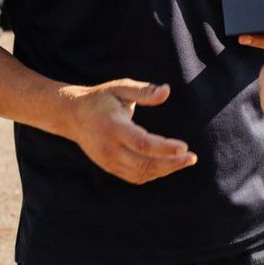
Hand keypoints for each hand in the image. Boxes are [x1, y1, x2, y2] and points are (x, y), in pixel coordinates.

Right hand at [66, 79, 197, 184]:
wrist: (72, 115)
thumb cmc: (100, 98)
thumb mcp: (120, 87)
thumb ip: (143, 91)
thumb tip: (166, 91)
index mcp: (113, 127)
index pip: (142, 144)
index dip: (165, 148)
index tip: (184, 147)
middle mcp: (109, 148)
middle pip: (144, 164)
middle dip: (171, 164)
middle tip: (191, 158)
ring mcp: (108, 161)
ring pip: (140, 174)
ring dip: (164, 170)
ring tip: (184, 161)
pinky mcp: (109, 167)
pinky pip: (134, 176)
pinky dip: (152, 174)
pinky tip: (166, 165)